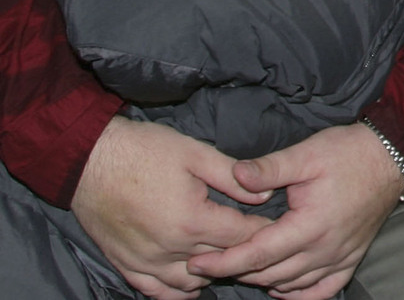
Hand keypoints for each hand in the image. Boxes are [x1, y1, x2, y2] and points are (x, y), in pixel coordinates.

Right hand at [72, 116, 272, 298]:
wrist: (90, 160)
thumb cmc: (144, 151)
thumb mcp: (196, 154)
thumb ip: (233, 176)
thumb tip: (266, 194)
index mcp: (192, 220)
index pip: (241, 237)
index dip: (263, 231)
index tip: (278, 226)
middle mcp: (170, 249)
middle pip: (220, 262)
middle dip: (242, 252)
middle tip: (257, 242)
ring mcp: (146, 261)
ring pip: (190, 283)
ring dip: (211, 273)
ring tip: (225, 257)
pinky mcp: (126, 264)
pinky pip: (156, 291)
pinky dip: (177, 290)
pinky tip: (191, 280)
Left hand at [185, 122, 403, 299]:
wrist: (392, 156)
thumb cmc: (349, 152)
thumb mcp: (307, 153)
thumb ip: (270, 168)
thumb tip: (235, 176)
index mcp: (310, 225)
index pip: (256, 255)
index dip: (223, 261)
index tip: (196, 261)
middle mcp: (325, 249)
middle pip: (269, 274)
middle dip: (235, 270)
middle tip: (210, 260)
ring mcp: (339, 257)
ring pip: (291, 285)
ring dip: (262, 280)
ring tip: (240, 266)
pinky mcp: (351, 258)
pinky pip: (320, 291)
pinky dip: (297, 294)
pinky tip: (282, 285)